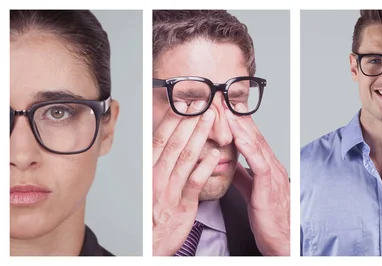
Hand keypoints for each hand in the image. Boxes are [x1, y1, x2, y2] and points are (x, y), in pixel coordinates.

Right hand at [152, 103, 217, 255]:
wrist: (150, 245)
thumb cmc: (152, 215)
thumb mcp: (151, 186)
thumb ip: (160, 163)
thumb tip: (166, 141)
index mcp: (148, 171)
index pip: (161, 139)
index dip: (174, 119)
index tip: (186, 103)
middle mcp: (156, 178)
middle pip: (174, 143)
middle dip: (189, 120)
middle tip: (203, 102)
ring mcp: (169, 192)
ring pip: (185, 158)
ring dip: (199, 136)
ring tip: (211, 119)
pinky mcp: (182, 206)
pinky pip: (194, 183)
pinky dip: (205, 167)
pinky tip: (215, 154)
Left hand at [225, 104, 289, 255]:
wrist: (284, 239)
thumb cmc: (269, 218)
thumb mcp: (251, 192)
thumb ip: (242, 177)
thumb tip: (230, 164)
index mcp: (265, 167)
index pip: (250, 138)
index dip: (237, 121)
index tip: (224, 106)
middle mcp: (271, 166)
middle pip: (253, 135)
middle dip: (238, 116)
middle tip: (224, 97)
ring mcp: (272, 175)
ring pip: (256, 144)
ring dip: (241, 126)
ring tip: (228, 110)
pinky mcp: (268, 187)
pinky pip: (258, 163)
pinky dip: (248, 148)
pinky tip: (238, 137)